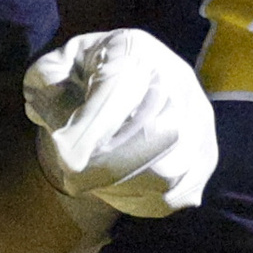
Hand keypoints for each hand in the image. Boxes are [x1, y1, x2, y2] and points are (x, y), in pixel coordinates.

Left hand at [22, 29, 217, 219]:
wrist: (116, 86)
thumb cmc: (78, 79)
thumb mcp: (52, 71)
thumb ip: (48, 88)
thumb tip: (60, 126)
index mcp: (134, 50)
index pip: (121, 92)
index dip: (93, 131)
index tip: (65, 158)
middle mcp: (177, 79)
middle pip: (157, 134)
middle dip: (107, 168)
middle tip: (72, 179)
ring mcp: (198, 119)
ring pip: (171, 170)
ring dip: (124, 186)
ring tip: (93, 180)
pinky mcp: (204, 155)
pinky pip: (178, 193)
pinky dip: (143, 201)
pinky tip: (117, 190)